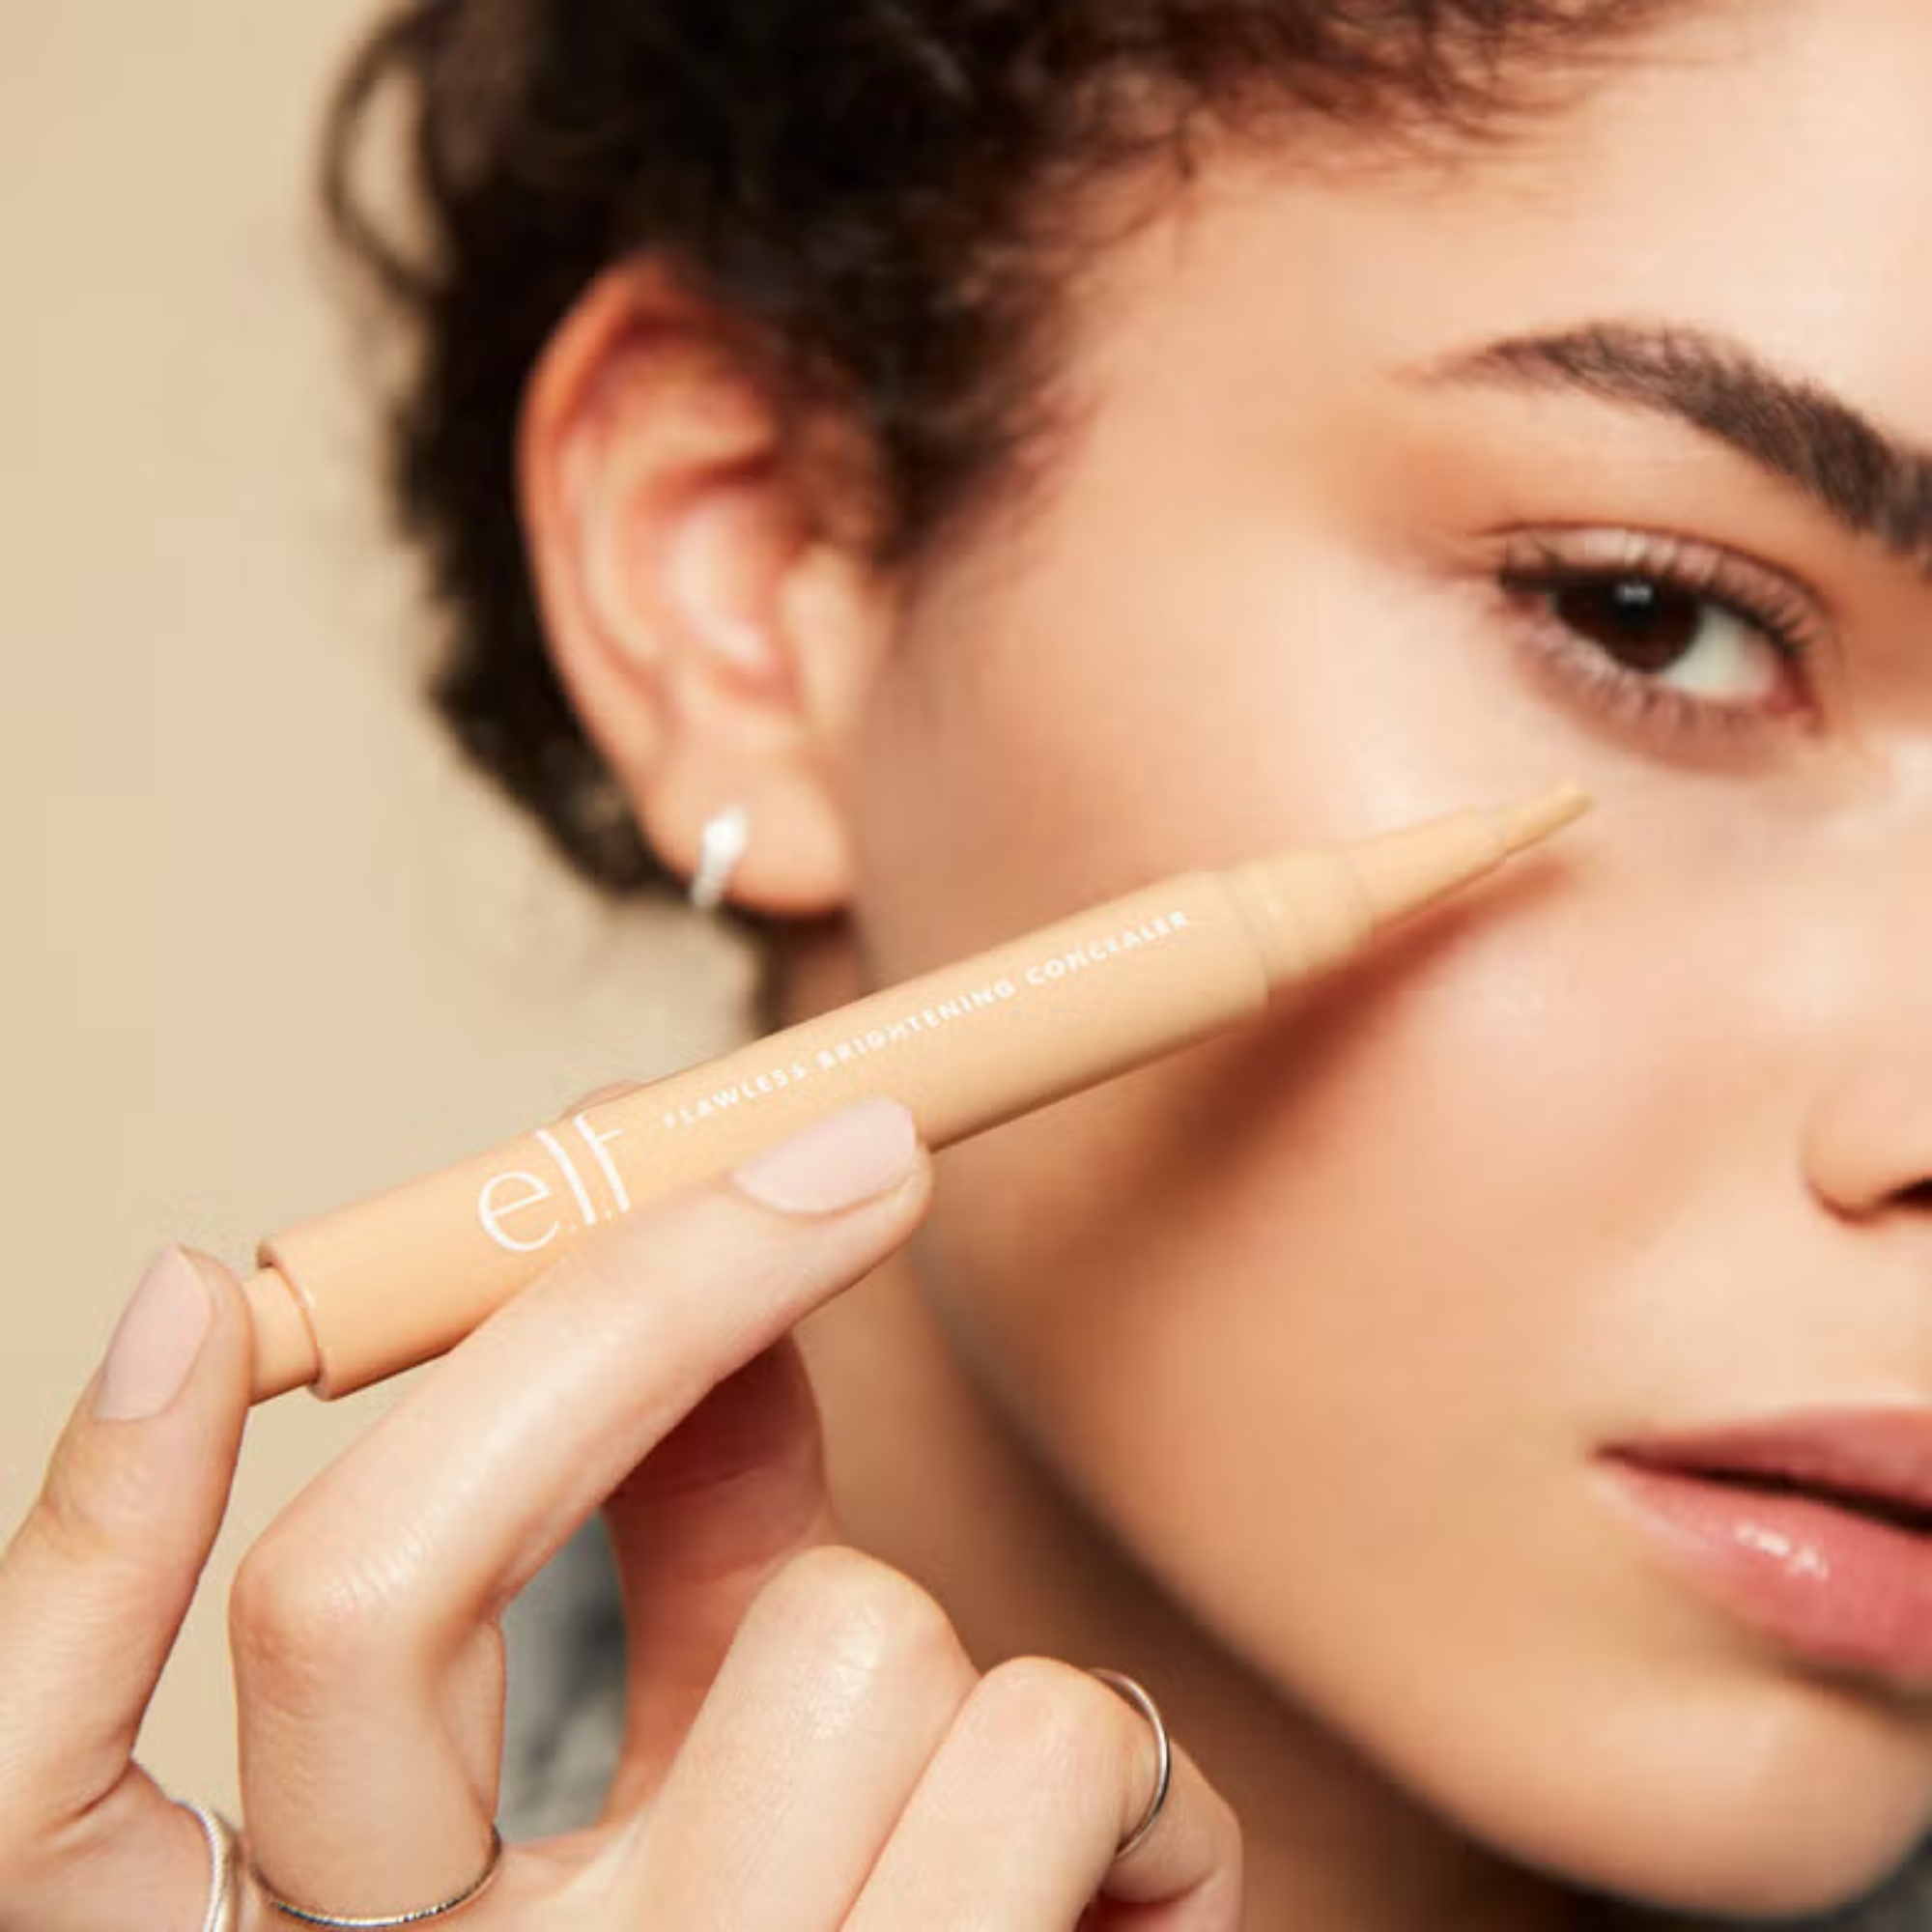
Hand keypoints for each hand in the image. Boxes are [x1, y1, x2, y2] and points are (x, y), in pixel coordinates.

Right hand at [0, 1097, 1241, 1927]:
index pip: (48, 1786)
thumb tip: (726, 1319)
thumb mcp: (707, 1804)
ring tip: (989, 1802)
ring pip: (843, 1634)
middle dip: (650, 1294)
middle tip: (862, 1161)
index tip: (186, 1302)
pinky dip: (1132, 1762)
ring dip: (956, 1650)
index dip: (80, 1537)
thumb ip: (688, 1571)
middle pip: (375, 1592)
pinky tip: (1123, 1875)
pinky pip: (1050, 1744)